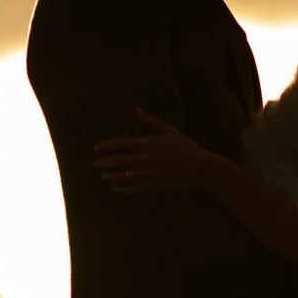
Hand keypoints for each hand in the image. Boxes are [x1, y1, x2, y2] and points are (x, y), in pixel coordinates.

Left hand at [93, 108, 219, 194]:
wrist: (203, 169)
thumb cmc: (188, 148)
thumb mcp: (171, 131)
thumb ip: (152, 121)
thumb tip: (137, 109)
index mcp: (149, 143)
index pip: (121, 143)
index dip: (106, 146)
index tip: (96, 148)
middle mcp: (146, 158)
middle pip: (118, 160)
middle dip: (104, 162)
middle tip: (94, 164)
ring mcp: (149, 174)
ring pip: (123, 176)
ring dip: (109, 176)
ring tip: (101, 175)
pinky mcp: (154, 187)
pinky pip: (133, 189)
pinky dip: (121, 189)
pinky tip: (115, 187)